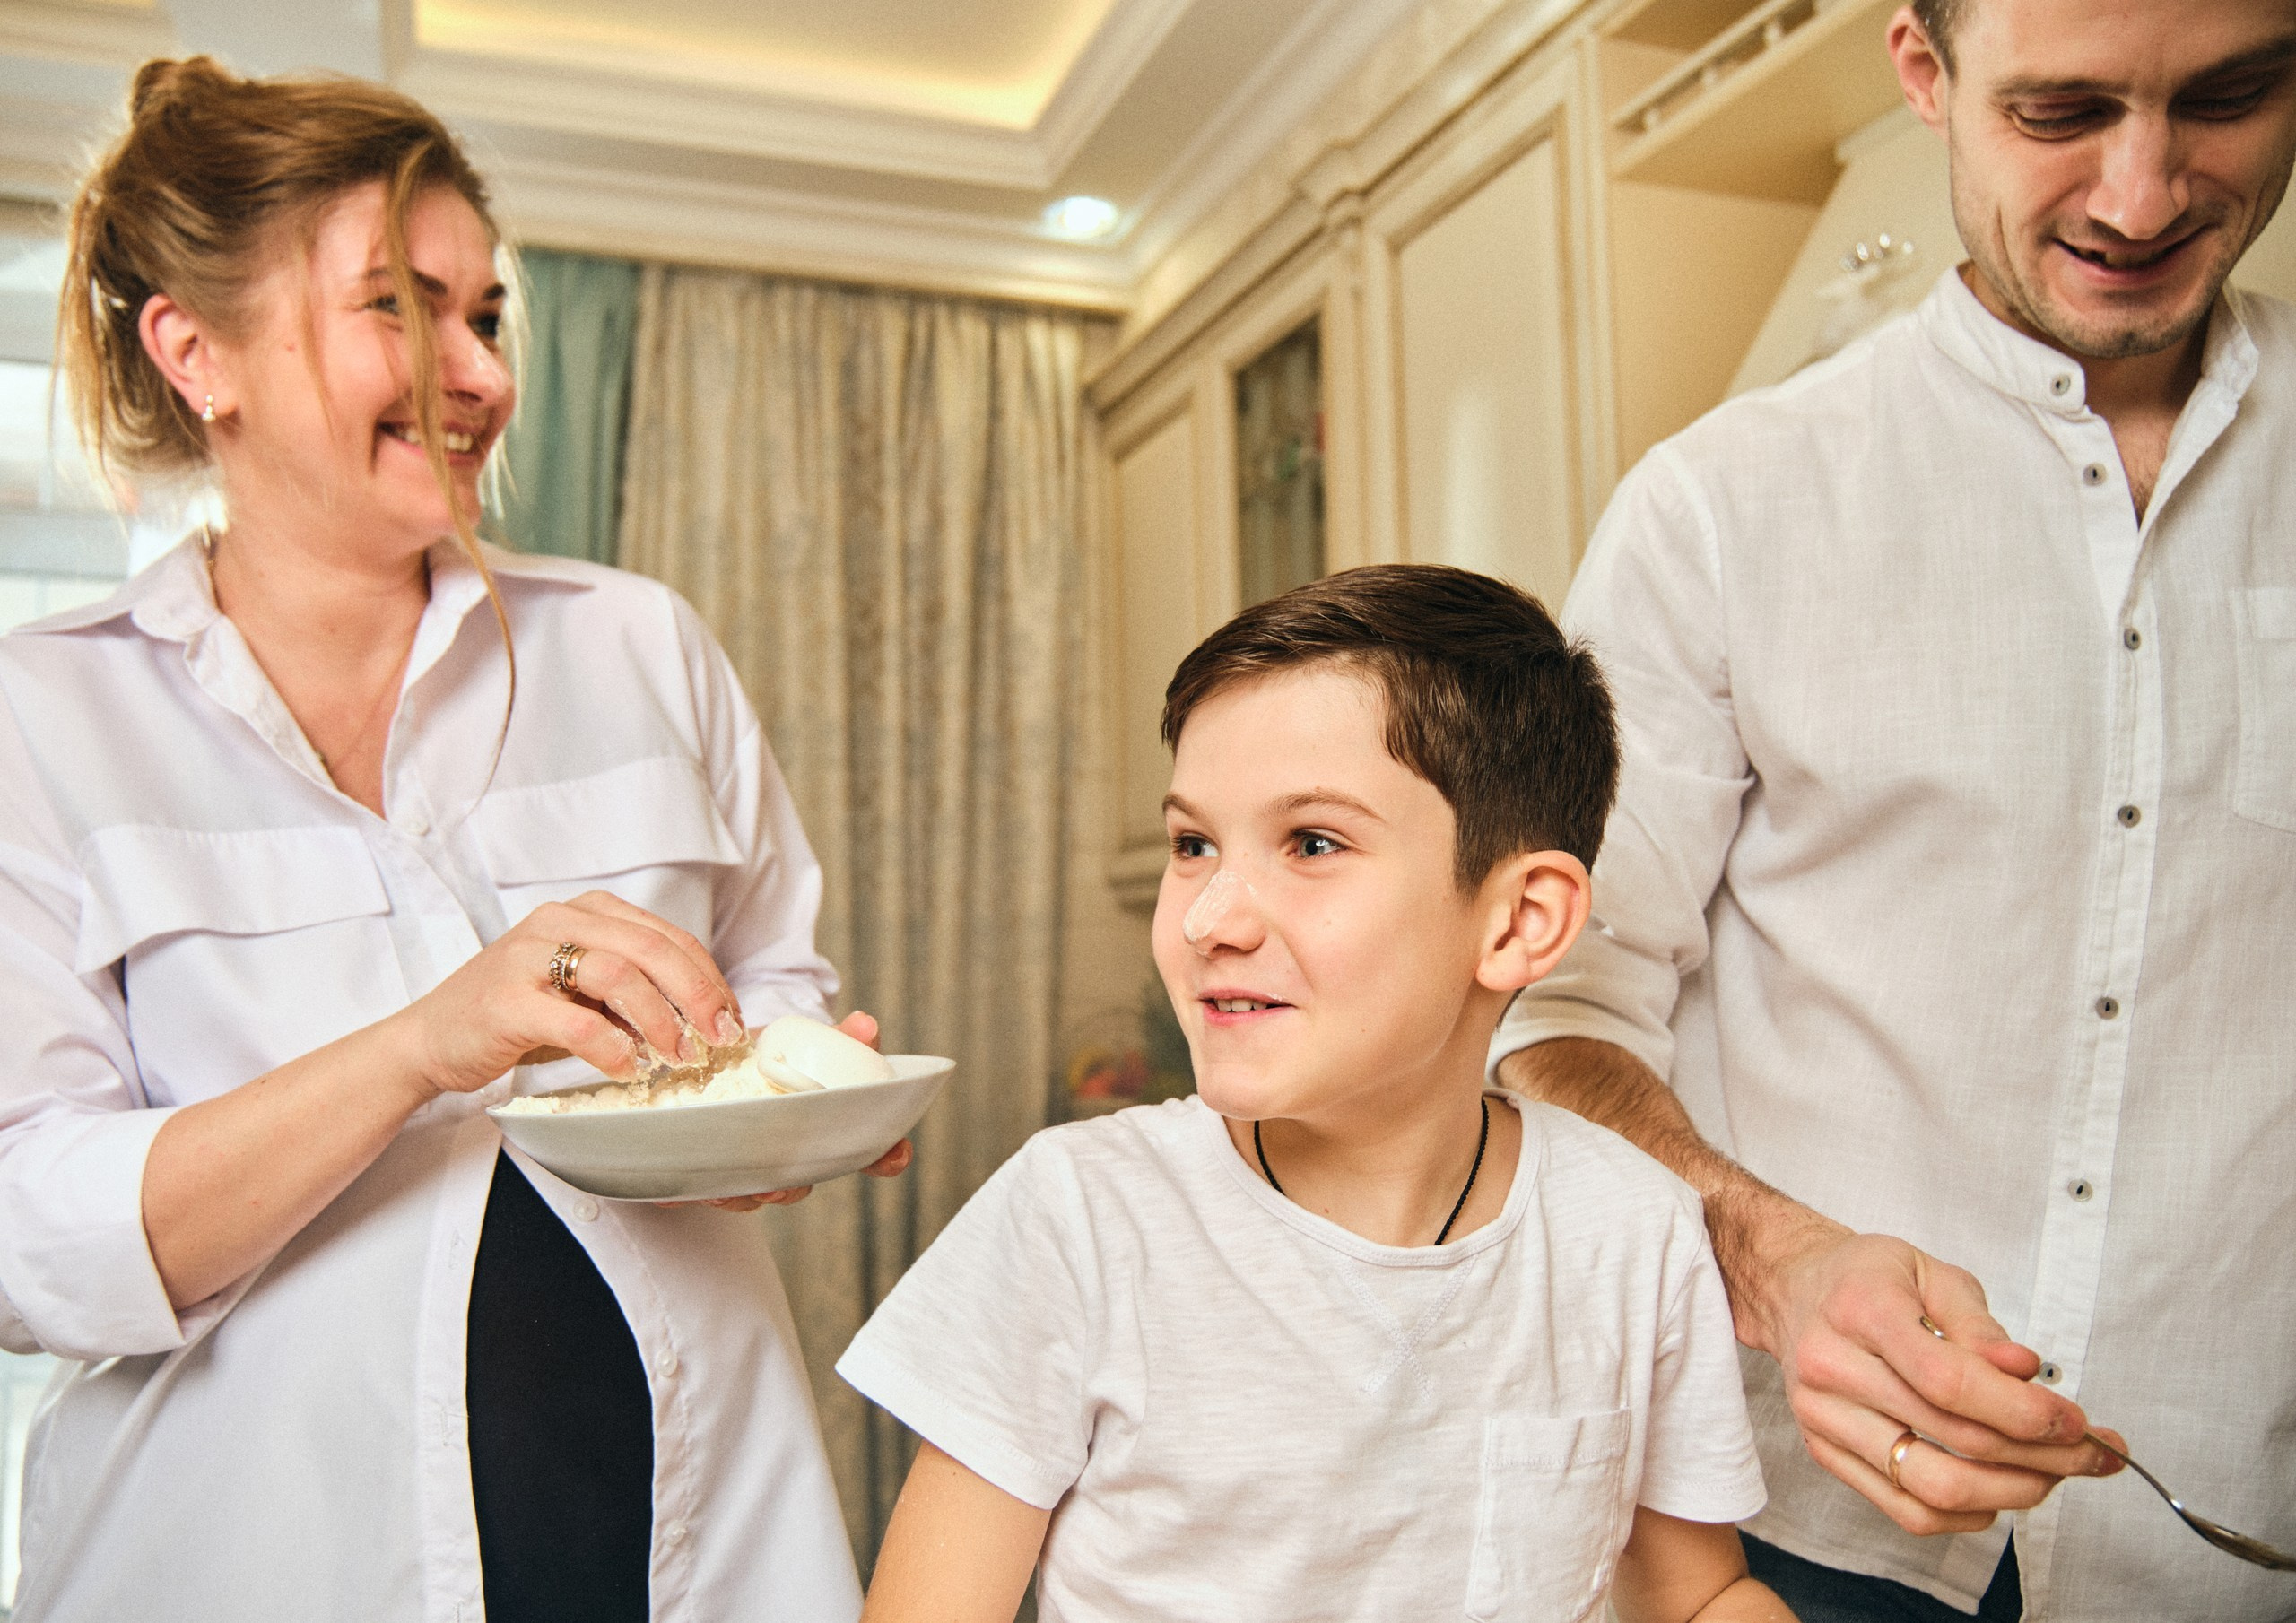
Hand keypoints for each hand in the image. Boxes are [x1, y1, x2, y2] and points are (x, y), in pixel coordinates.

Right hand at [387, 890, 744, 1103]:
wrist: (433, 1038)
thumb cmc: (518, 1015)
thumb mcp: (584, 991)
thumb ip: (635, 989)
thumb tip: (707, 1018)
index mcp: (587, 912)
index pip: (667, 936)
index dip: (709, 978)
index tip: (732, 1018)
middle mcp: (559, 922)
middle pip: (652, 949)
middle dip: (698, 996)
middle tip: (720, 1037)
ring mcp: (528, 957)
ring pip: (620, 976)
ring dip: (661, 1021)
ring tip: (679, 1057)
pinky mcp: (506, 1001)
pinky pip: (576, 1022)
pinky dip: (613, 1047)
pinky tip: (630, 1068)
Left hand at [686, 1010, 916, 1212]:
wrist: (708, 1057)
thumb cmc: (764, 1057)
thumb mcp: (798, 1040)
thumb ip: (833, 1037)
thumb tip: (865, 1024)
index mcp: (824, 1126)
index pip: (870, 1149)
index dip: (886, 1155)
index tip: (892, 1155)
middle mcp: (791, 1155)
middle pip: (801, 1183)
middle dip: (793, 1187)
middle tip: (785, 1183)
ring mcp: (747, 1168)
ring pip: (750, 1193)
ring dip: (741, 1195)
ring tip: (728, 1187)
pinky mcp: (701, 1172)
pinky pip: (697, 1190)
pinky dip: (688, 1191)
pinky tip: (676, 1189)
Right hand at [1748, 1222, 2121, 1532]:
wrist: (1789, 1289)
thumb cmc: (1865, 1276)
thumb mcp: (1928, 1271)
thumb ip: (1979, 1323)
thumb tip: (2026, 1372)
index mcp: (1860, 1311)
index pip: (1949, 1380)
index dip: (2023, 1411)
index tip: (2077, 1422)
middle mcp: (1831, 1369)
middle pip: (1951, 1438)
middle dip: (2039, 1455)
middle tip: (2090, 1454)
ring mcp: (1823, 1418)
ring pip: (1930, 1486)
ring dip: (2009, 1491)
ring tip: (2051, 1476)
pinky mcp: (1824, 1452)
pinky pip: (1904, 1510)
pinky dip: (1964, 1515)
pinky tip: (1998, 1493)